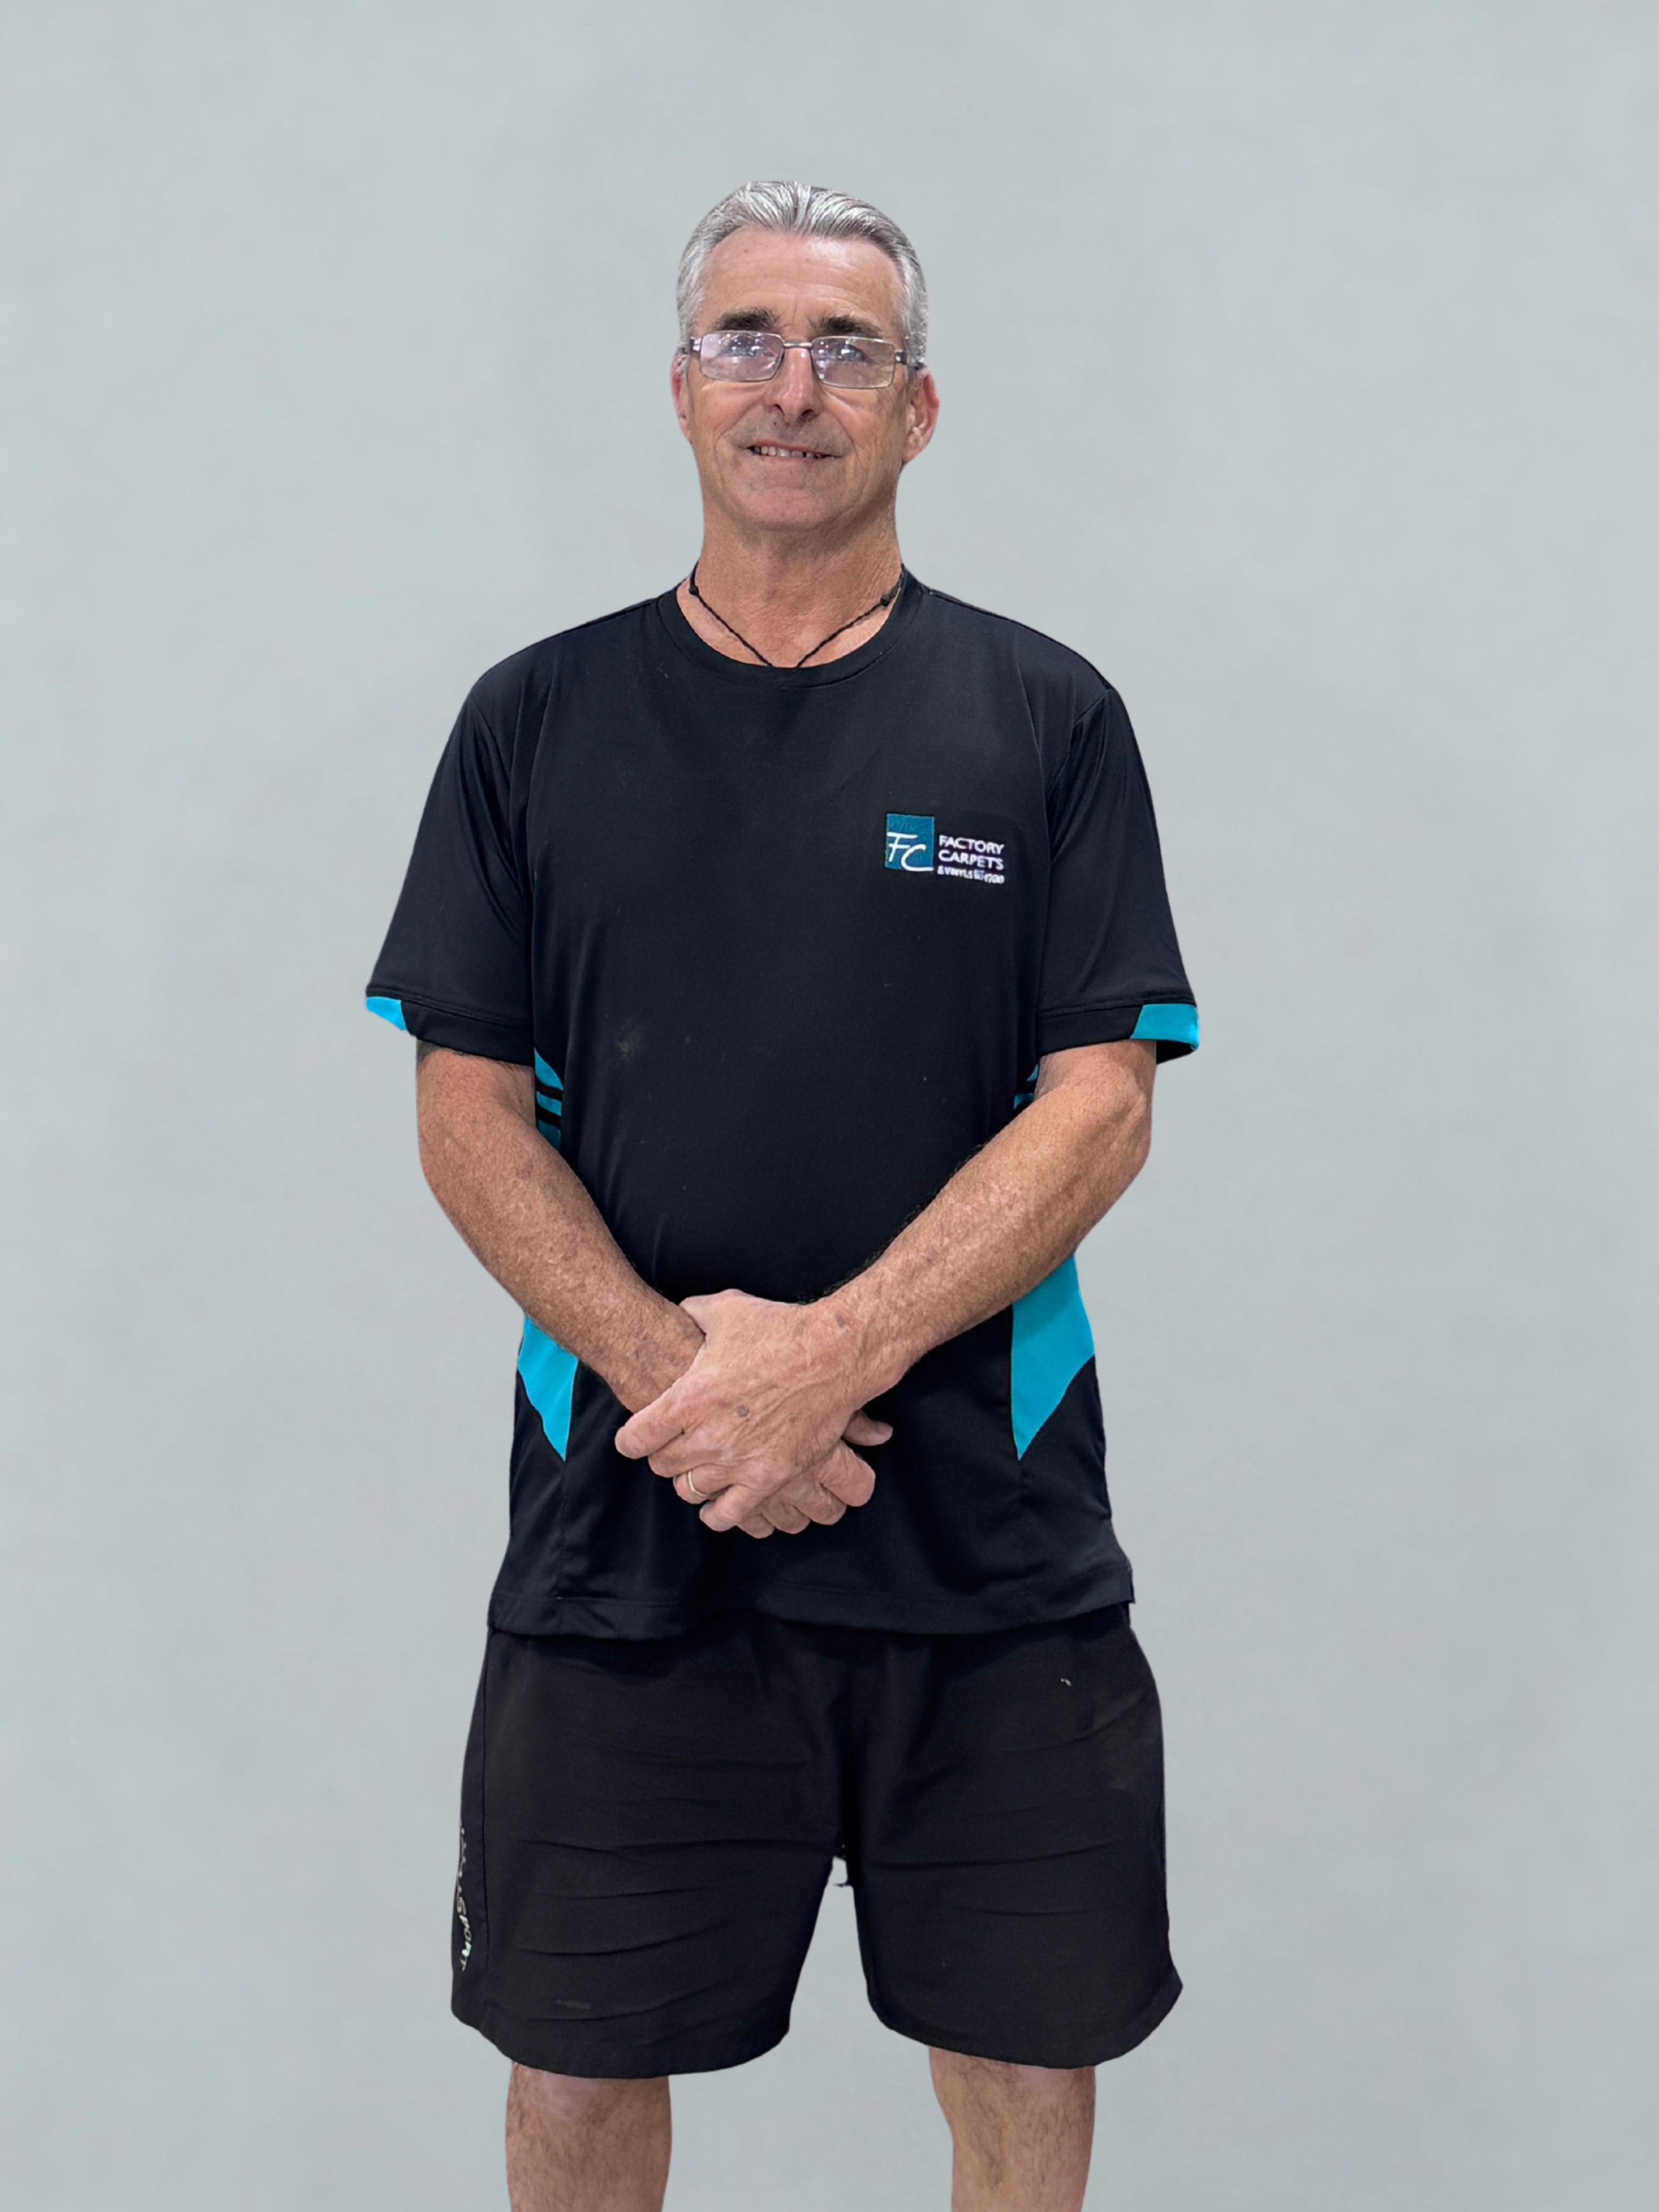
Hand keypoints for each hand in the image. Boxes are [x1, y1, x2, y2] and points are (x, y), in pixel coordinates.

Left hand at [614, 1289, 892, 1534]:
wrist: (833, 1353)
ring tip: (699, 1468)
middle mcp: (707, 1435)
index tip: (638, 1438)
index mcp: (688, 1397)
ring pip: (691, 1490)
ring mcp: (738, 1460)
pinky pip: (729, 1514)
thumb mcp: (724, 1309)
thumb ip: (691, 1314)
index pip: (635, 1439)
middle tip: (676, 1445)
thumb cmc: (779, 1329)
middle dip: (665, 1455)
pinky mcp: (769, 1478)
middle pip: (662, 1465)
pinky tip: (717, 1504)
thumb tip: (679, 1314)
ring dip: (692, 1479)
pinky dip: (718, 1513)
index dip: (633, 1439)